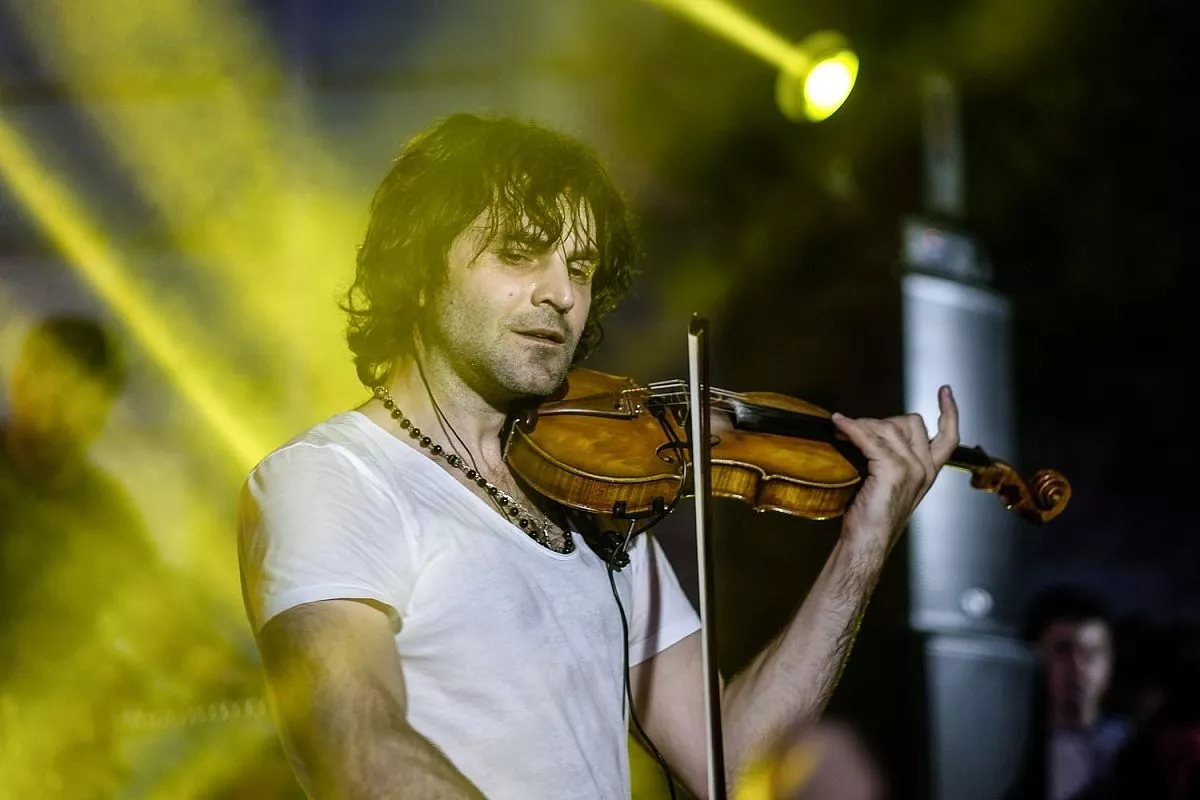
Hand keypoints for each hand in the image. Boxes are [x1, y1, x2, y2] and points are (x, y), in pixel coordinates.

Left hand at [831, 386, 959, 550]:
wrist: (868, 542)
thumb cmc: (872, 518)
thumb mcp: (891, 484)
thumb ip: (893, 459)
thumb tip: (870, 431)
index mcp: (929, 472)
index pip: (949, 436)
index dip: (950, 411)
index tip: (945, 391)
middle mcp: (925, 468)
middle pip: (910, 422)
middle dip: (882, 421)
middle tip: (857, 432)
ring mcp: (911, 468)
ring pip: (887, 427)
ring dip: (862, 426)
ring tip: (843, 432)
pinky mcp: (891, 470)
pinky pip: (868, 438)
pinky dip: (851, 427)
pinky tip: (839, 423)